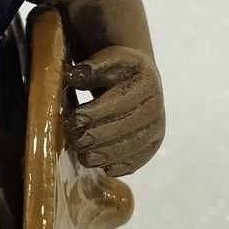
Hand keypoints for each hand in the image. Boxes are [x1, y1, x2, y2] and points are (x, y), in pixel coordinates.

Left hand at [66, 47, 164, 177]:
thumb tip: (72, 77)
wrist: (142, 82)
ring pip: (130, 149)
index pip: (118, 103)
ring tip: (84, 157)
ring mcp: (156, 130)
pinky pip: (136, 162)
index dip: (94, 114)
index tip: (72, 121)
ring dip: (106, 156)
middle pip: (124, 130)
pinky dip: (119, 166)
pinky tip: (102, 166)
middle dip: (96, 138)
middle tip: (75, 142)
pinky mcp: (151, 147)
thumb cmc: (119, 71)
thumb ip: (90, 68)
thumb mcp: (106, 62)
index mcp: (145, 84)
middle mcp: (155, 109)